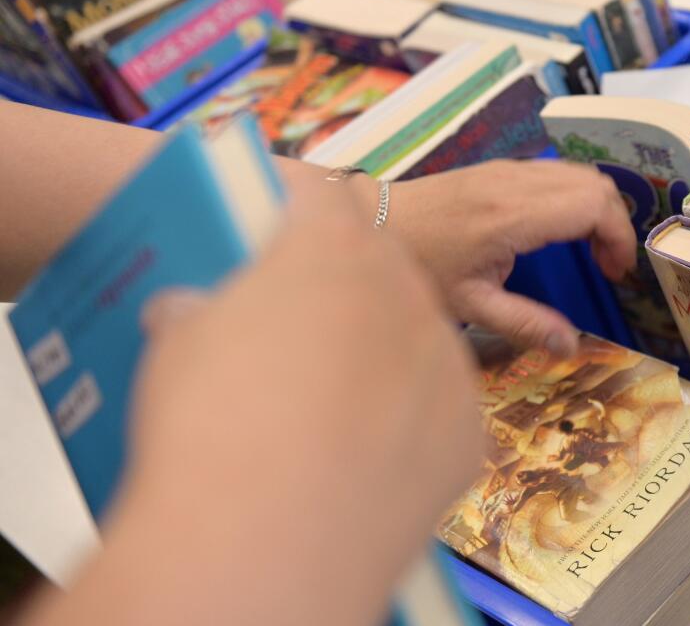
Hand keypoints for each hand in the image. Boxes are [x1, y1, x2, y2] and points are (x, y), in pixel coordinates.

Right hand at [82, 181, 483, 625]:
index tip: (283, 230)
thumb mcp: (176, 346)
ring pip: (421, 340)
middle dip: (348, 290)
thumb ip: (197, 312)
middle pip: (383, 269)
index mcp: (331, 247)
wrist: (268, 535)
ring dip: (386, 358)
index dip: (299, 209)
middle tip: (306, 334)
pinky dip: (411, 423)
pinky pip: (440, 409)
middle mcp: (404, 290)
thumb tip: (187, 312)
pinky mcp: (470, 430)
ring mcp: (447, 360)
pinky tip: (369, 458)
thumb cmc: (212, 419)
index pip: (322, 198)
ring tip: (336, 408)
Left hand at [377, 159, 636, 356]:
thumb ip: (525, 324)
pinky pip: (558, 172)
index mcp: (513, 215)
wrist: (372, 222)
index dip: (620, 237)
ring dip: (598, 209)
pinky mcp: (501, 168)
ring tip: (591, 252)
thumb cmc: (419, 265)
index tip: (616, 273)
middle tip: (608, 267)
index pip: (594, 205)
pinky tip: (563, 232)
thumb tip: (572, 347)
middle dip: (616, 224)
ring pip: (581, 173)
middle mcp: (516, 182)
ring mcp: (508, 169)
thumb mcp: (471, 305)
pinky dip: (577, 198)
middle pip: (597, 184)